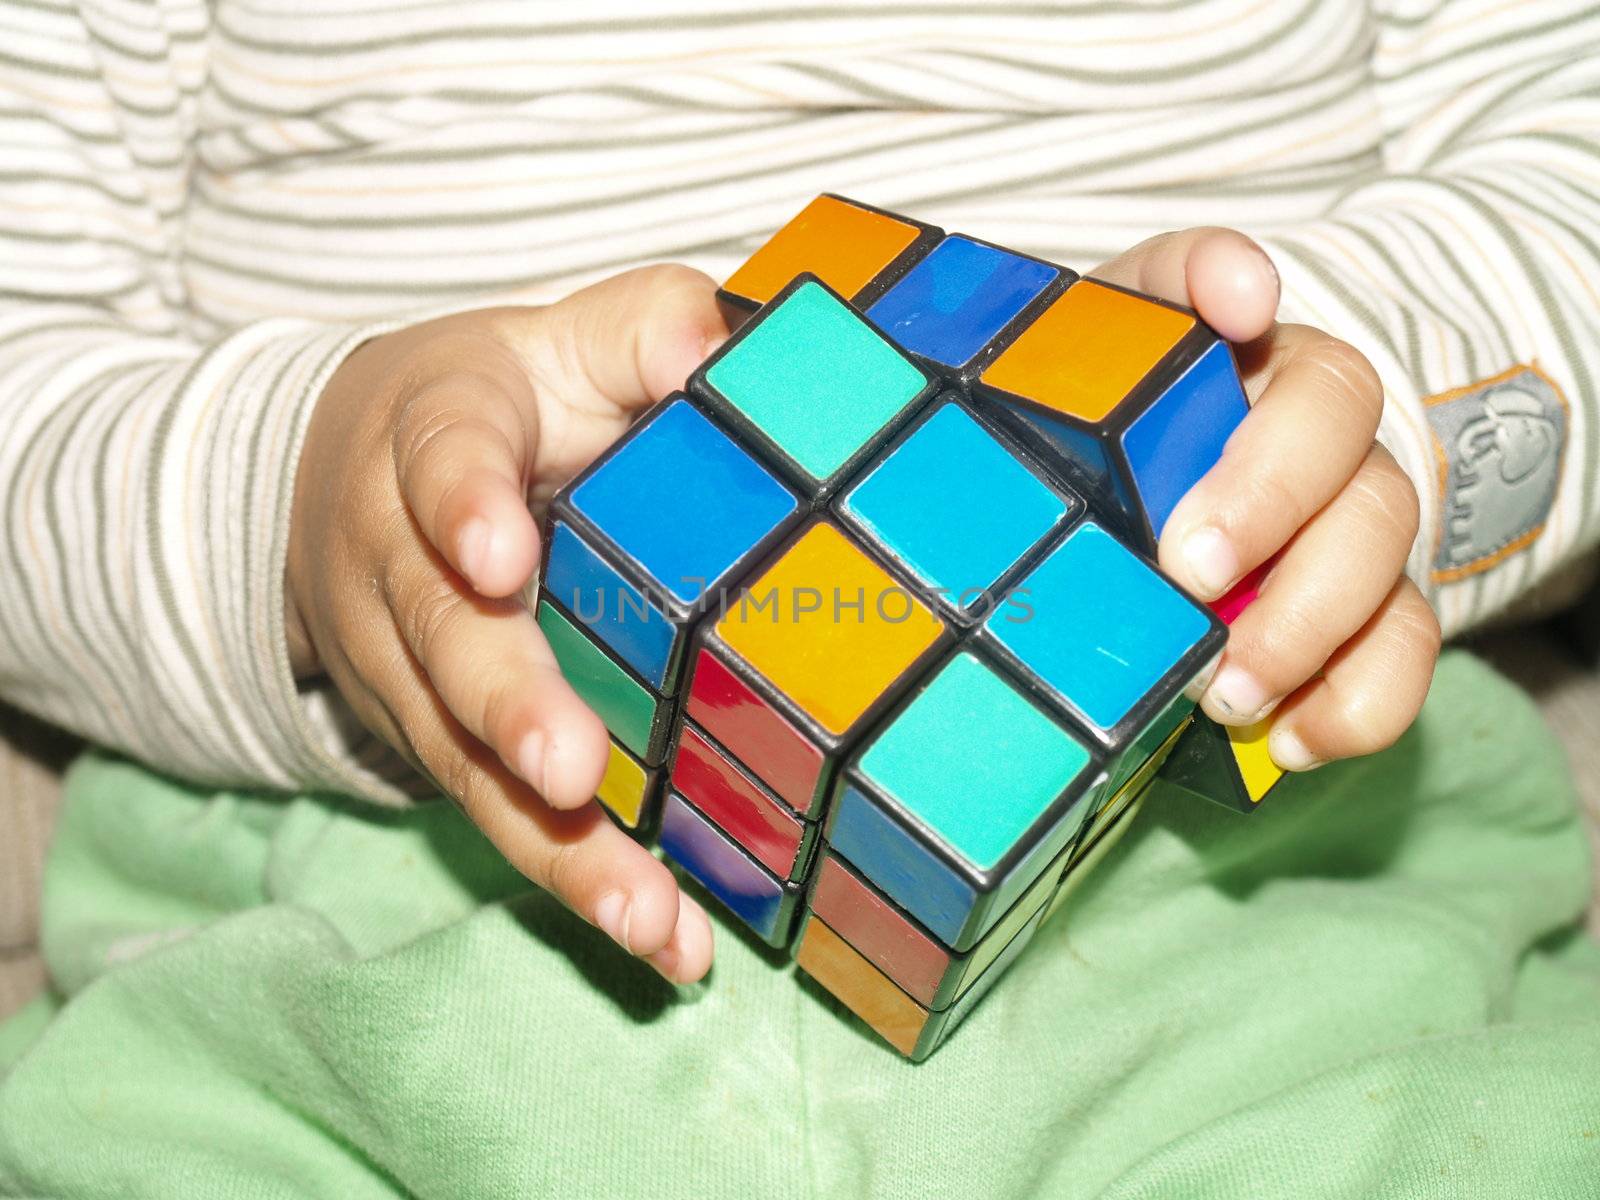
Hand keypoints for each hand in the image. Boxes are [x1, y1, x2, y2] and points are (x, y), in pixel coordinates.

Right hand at [286, 265, 726, 981]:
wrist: (352, 475)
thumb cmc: (494, 403)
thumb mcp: (556, 339)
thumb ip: (638, 328)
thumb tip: (721, 341)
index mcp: (433, 438)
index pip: (437, 460)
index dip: (459, 507)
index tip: (496, 557)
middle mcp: (401, 565)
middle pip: (441, 641)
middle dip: (504, 708)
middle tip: (567, 770)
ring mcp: (411, 670)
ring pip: (466, 763)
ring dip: (556, 847)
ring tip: (644, 917)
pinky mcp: (442, 744)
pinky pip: (503, 818)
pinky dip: (580, 884)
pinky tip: (662, 939)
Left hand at [1093, 230, 1442, 771]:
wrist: (1119, 524)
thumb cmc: (1099, 441)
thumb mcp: (1085, 373)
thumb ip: (1139, 309)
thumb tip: (1238, 284)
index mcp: (1238, 357)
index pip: (1232, 285)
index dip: (1240, 294)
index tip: (1235, 314)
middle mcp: (1309, 429)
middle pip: (1338, 430)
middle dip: (1271, 500)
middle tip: (1191, 572)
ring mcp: (1344, 523)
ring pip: (1380, 549)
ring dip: (1308, 624)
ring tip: (1229, 688)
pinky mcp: (1361, 615)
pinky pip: (1400, 652)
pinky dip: (1357, 703)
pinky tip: (1289, 738)